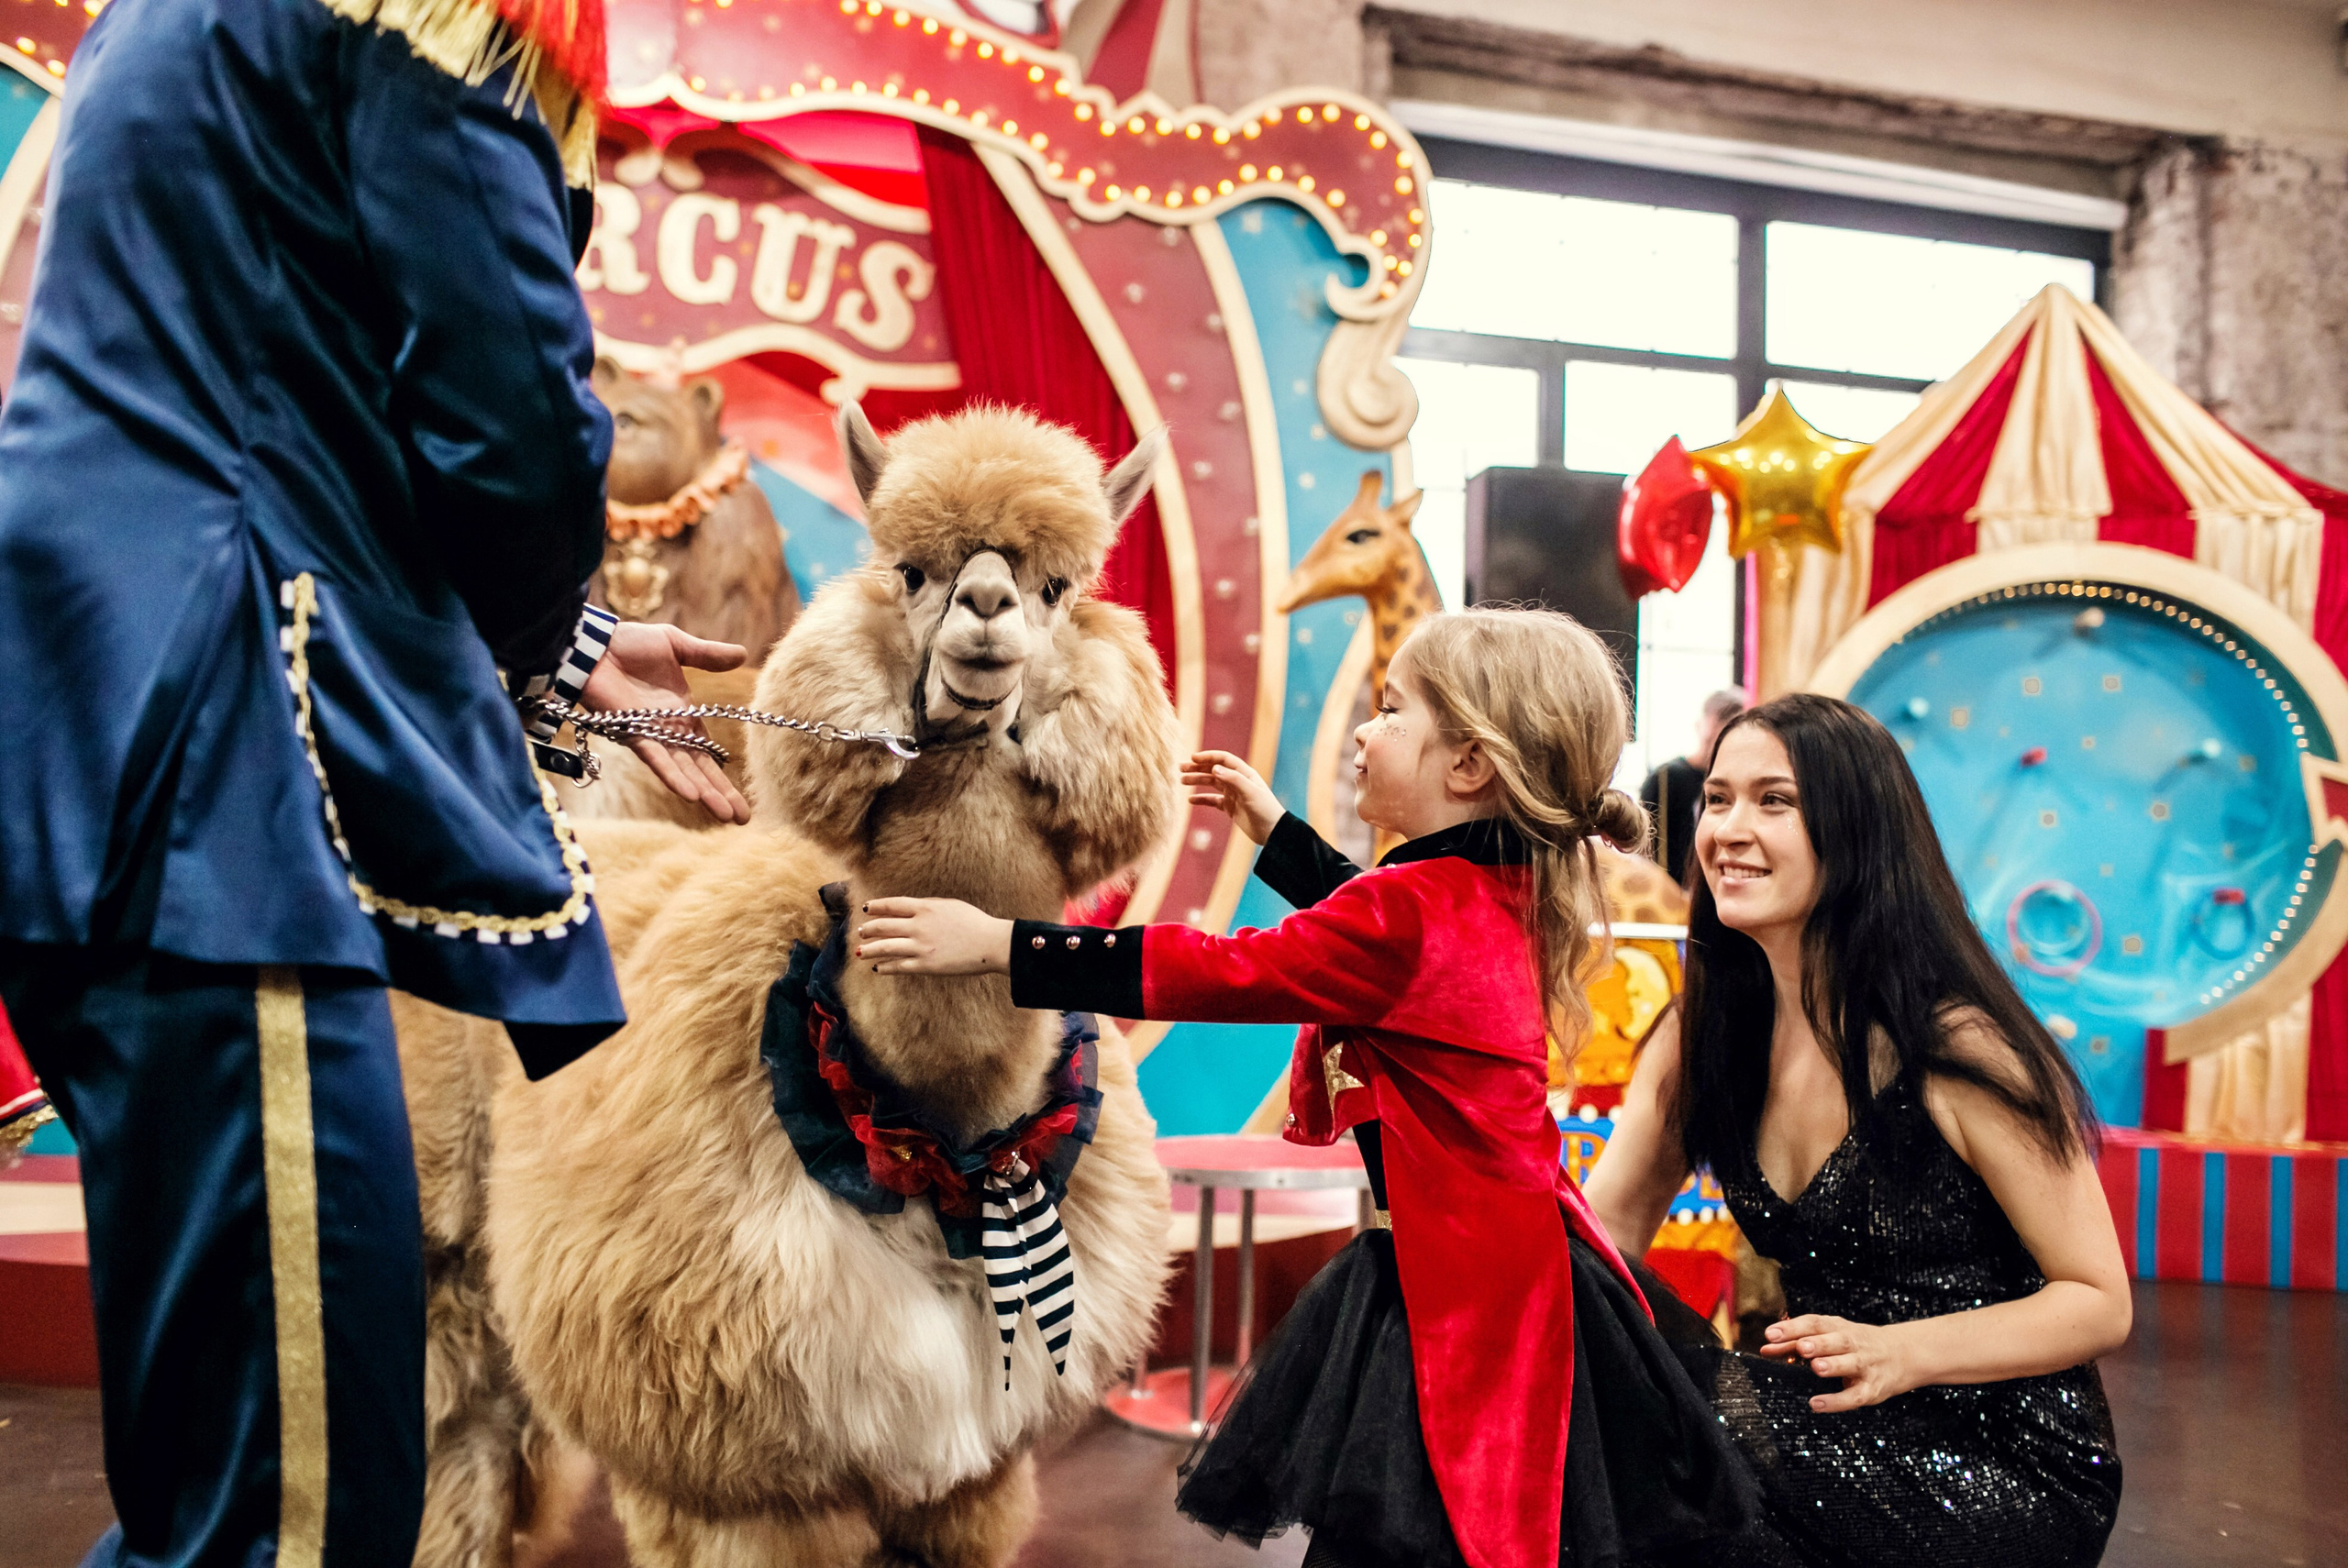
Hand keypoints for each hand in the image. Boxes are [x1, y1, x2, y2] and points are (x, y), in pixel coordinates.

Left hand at [580, 621, 751, 824]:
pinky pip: (656, 758)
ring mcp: (651, 735)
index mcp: (681, 715)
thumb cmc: (628, 644)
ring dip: (703, 793)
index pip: (707, 754)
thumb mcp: (676, 645)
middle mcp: (668, 732)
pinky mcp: (632, 733)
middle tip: (742, 820)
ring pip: (682, 771)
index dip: (723, 777)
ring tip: (724, 815)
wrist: (593, 643)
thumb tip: (743, 654)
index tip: (739, 800)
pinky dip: (672, 775)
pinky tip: (690, 795)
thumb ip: (706, 655)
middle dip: (720, 795)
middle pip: (699, 770)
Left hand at [855, 897, 1013, 975]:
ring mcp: (920, 947)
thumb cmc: (974, 922)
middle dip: (868, 929)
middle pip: (883, 926)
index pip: (892, 905)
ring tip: (860, 952)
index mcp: (925, 908)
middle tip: (860, 932)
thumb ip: (929, 906)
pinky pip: (898, 967)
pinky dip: (885, 967)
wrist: (990, 943)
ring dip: (869, 949)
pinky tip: (878, 968)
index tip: (866, 908)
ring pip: (885, 947)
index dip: (876, 907)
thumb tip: (912, 909)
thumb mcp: (950, 905)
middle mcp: (918, 926)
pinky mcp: (925, 965)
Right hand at [1181, 749, 1282, 844]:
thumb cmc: (1266, 810)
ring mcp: (1233, 794)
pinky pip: (1213, 801)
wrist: (1272, 832)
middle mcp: (1238, 782)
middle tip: (1181, 768)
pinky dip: (1202, 799)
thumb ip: (1233, 779)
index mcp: (1245, 774)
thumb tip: (1215, 769)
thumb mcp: (1250, 793)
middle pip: (1215, 770)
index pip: (1224, 760)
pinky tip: (1191, 800)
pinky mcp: (1230, 808)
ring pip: (1212, 784)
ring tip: (1182, 781)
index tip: (1193, 758)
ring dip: (1197, 780)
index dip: (1208, 757)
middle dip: (1198, 768)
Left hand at [1759, 1315, 1914, 1412]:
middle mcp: (1854, 1344)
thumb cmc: (1855, 1345)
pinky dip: (1836, 1401)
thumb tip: (1765, 1348)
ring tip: (1815, 1367)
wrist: (1904, 1354)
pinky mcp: (1873, 1389)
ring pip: (1850, 1364)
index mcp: (1839, 1328)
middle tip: (1800, 1347)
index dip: (1794, 1328)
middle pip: (1837, 1340)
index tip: (1771, 1334)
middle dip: (1819, 1343)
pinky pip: (1854, 1396)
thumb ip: (1797, 1342)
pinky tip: (1816, 1404)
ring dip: (1833, 1365)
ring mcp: (1865, 1366)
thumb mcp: (1830, 1336)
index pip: (1816, 1323)